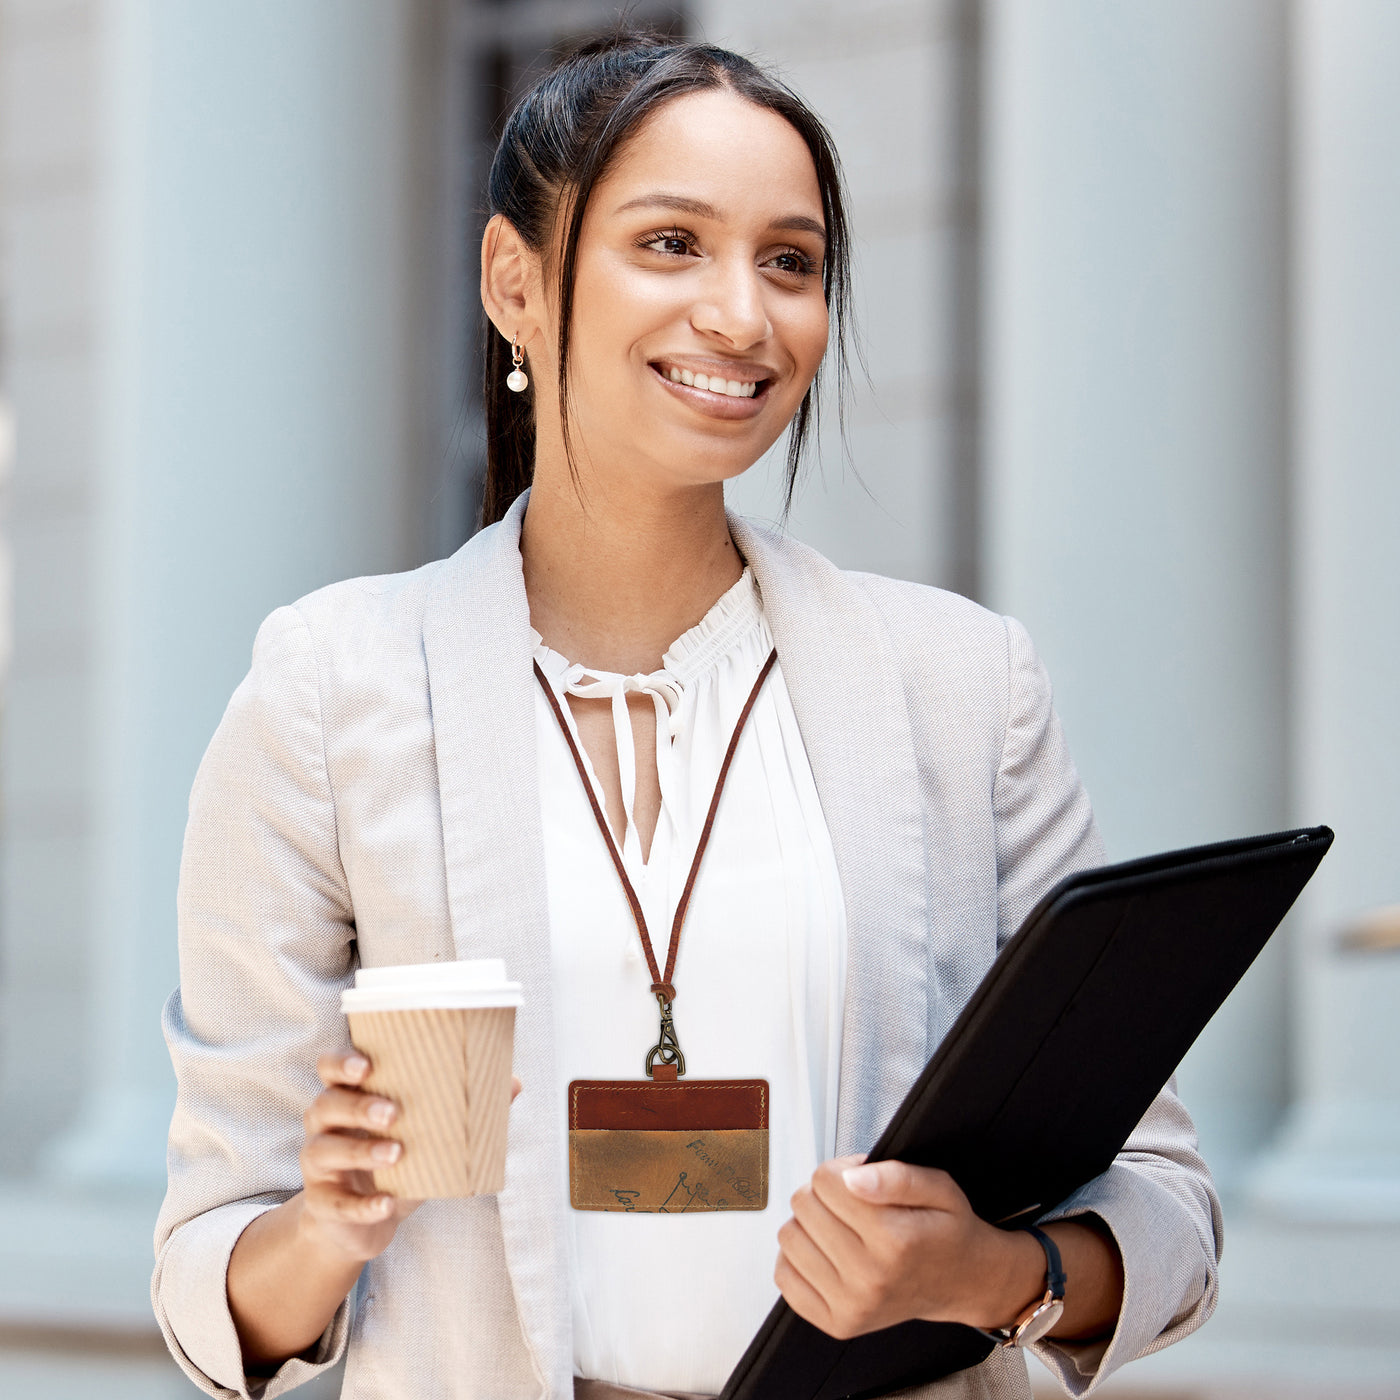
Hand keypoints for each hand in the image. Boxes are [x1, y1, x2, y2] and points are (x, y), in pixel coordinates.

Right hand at [298, 1051, 522, 1262]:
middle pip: (326, 1104)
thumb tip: (514, 1082)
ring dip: (361, 1151)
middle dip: (358, 1105)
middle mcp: (325, 1126)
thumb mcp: (428, 1137)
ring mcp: (319, 1166)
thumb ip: (463, 1109)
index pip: (331, 1068)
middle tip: (394, 1112)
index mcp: (348, 1098)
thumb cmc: (396, 1165)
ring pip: (324, 1151)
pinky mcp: (322, 1204)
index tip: (368, 1064)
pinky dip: (362, 1204)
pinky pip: (336, 1203)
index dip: (342, 1062)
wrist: (360, 1224)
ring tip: (396, 1153)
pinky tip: (386, 1204)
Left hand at [775, 1156, 1038, 1340]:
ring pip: (789, 1237)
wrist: (961, 1282)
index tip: (861, 1180)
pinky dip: (798, 1258)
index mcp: (895, 1239)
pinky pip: (785, 1277)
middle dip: (824, 1194)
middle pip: (804, 1205)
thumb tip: (852, 1178)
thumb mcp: (939, 1187)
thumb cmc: (945, 1230)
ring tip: (842, 1228)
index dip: (842, 1171)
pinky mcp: (837, 1323)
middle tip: (853, 1205)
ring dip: (810, 1224)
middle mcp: (871, 1277)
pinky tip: (827, 1253)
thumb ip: (896, 1175)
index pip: (825, 1180)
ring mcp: (852, 1305)